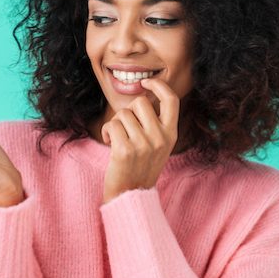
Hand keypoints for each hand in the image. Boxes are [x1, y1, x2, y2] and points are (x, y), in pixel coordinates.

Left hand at [101, 76, 179, 204]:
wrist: (131, 195)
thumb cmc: (141, 167)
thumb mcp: (158, 145)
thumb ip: (156, 123)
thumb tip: (142, 96)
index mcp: (171, 134)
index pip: (171, 99)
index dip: (159, 85)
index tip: (146, 82)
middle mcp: (160, 138)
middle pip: (140, 102)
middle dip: (128, 111)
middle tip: (127, 128)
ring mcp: (144, 144)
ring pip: (122, 113)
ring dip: (116, 124)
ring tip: (119, 140)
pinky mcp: (125, 150)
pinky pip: (111, 125)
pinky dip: (106, 132)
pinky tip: (110, 143)